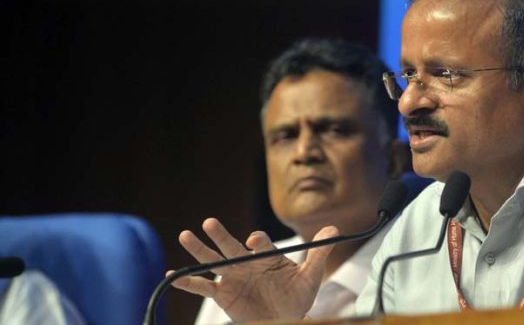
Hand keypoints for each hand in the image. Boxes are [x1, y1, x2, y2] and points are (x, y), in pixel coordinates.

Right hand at [170, 218, 337, 321]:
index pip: (260, 243)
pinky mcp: (225, 295)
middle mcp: (247, 262)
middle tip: (209, 223)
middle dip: (221, 235)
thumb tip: (334, 229)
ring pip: (214, 261)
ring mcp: (234, 277)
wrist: (286, 319)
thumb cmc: (297, 296)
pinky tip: (173, 276)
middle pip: (232, 246)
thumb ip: (319, 253)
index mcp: (267, 256)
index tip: (254, 242)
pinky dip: (189, 283)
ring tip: (185, 235)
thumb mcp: (311, 276)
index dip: (257, 241)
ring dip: (199, 250)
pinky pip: (204, 287)